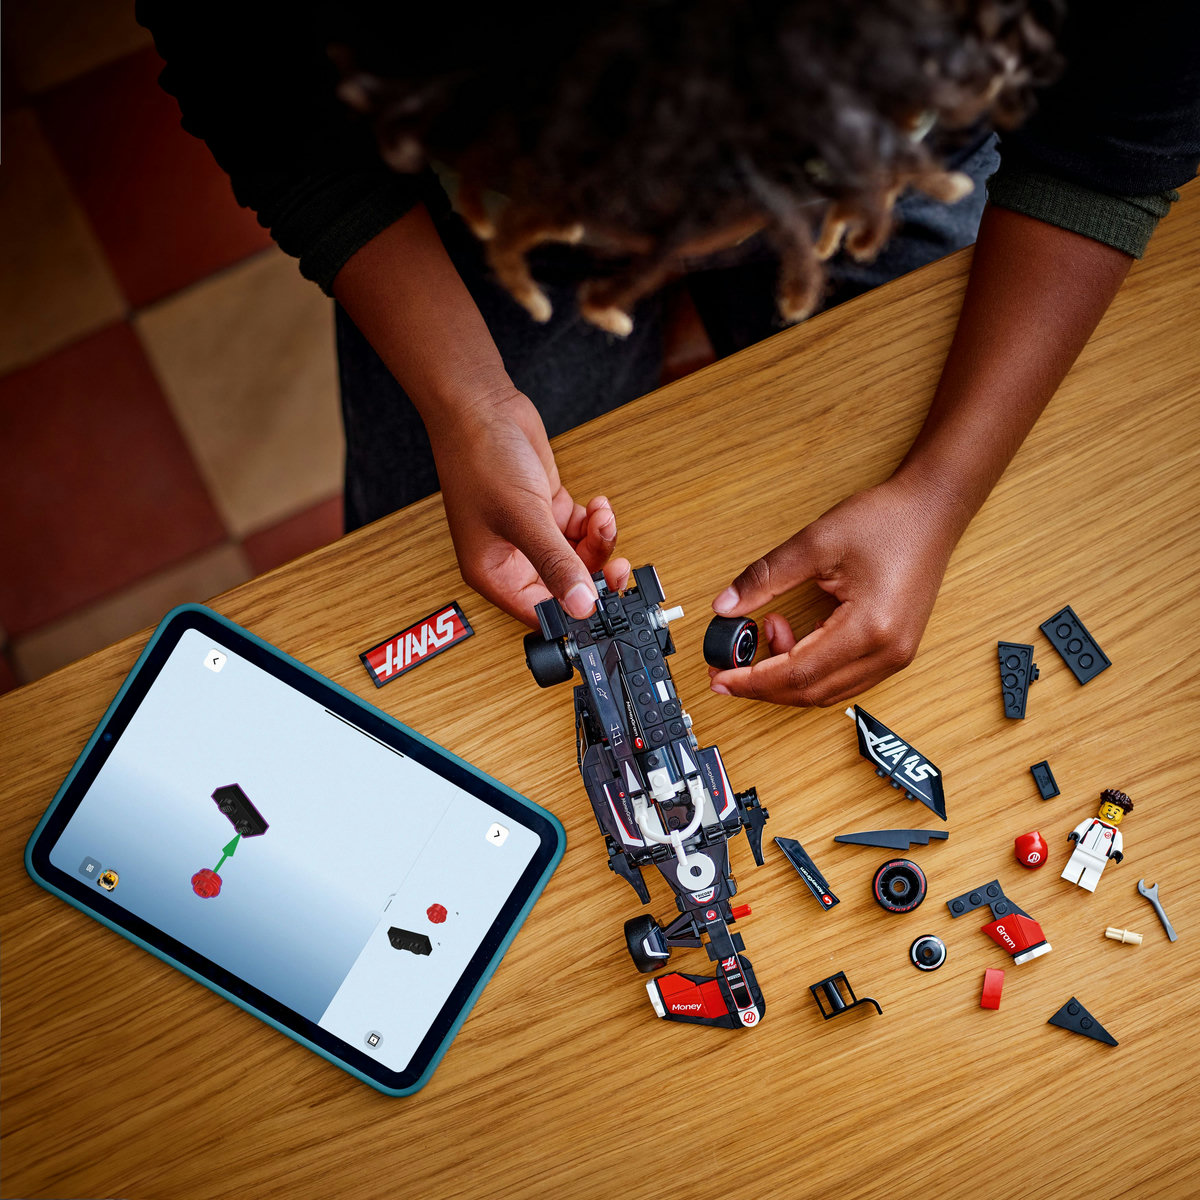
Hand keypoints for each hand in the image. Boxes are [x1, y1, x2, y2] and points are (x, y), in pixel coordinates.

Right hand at [429, 387, 628, 626]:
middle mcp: (511, 558)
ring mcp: (531, 534)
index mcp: (494, 573)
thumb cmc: (480, 459)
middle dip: (594, 573)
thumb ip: (556, 563)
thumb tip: (581, 605)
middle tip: (617, 566)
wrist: (480, 406)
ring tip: (601, 518)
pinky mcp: (546, 511)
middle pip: (565, 586)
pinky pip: (579, 531)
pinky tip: (596, 506)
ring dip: (598, 542)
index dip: (574, 612)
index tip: (606, 606)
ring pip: (577, 557)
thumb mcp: (524, 517)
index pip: (540, 612)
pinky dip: (594, 522)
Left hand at [707, 475, 966, 706]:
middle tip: (725, 669)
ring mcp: (895, 656)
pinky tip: (792, 637)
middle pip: (811, 693)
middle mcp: (887, 653)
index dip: (752, 680)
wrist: (932, 510)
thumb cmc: (887, 521)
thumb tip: (725, 607)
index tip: (719, 676)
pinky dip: (808, 669)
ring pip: (826, 691)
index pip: (798, 674)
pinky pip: (841, 678)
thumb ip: (765, 578)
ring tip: (766, 631)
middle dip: (761, 685)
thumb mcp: (815, 542)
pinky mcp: (894, 651)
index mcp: (870, 628)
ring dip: (785, 675)